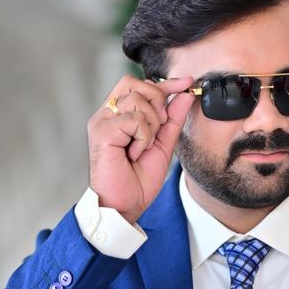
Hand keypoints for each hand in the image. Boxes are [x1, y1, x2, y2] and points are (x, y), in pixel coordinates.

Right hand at [87, 75, 194, 223]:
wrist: (124, 206)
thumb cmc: (137, 180)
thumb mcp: (162, 145)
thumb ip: (172, 119)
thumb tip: (185, 94)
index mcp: (118, 115)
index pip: (139, 84)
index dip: (165, 83)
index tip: (186, 83)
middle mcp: (107, 114)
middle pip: (137, 84)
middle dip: (157, 103)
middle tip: (157, 130)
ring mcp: (102, 121)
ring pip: (138, 100)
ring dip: (150, 126)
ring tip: (142, 147)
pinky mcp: (102, 131)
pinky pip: (135, 119)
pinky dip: (143, 136)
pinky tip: (135, 152)